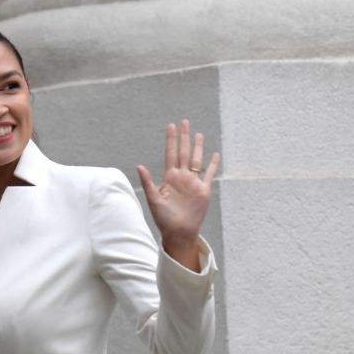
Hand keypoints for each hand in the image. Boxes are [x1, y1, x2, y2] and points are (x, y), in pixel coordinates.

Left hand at [136, 119, 219, 269]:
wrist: (179, 231)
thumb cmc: (164, 218)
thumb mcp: (153, 199)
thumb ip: (148, 182)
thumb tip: (139, 166)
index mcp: (169, 178)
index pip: (170, 154)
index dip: (171, 140)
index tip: (171, 126)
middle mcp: (181, 177)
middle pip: (183, 152)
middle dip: (184, 137)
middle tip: (184, 122)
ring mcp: (193, 182)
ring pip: (196, 160)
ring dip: (197, 147)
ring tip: (198, 134)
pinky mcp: (203, 190)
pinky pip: (209, 174)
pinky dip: (213, 165)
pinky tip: (215, 154)